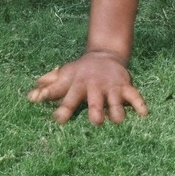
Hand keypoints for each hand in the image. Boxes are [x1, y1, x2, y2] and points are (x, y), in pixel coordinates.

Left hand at [27, 50, 146, 124]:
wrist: (105, 54)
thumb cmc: (80, 71)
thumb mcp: (64, 76)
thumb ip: (49, 87)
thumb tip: (30, 97)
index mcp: (77, 85)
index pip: (68, 97)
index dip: (63, 108)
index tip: (58, 119)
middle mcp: (94, 86)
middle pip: (95, 100)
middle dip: (96, 110)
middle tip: (96, 121)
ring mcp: (110, 87)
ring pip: (115, 100)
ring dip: (116, 111)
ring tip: (118, 120)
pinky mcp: (125, 86)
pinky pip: (134, 95)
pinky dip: (139, 103)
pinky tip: (144, 114)